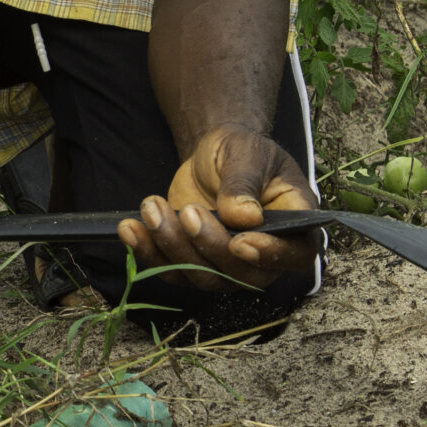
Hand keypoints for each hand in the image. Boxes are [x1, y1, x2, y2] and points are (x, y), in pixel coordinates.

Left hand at [117, 127, 319, 295]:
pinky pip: (173, 271)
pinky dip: (149, 252)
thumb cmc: (242, 150)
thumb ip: (244, 183)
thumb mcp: (247, 153)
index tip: (240, 242)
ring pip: (204, 276)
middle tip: (188, 211)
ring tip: (151, 207)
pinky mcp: (196, 263)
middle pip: (244, 274)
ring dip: (173, 246)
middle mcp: (266, 254)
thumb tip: (244, 216)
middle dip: (210, 246)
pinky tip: (130, 228)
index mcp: (295, 226)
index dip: (270, 255)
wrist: (214, 155)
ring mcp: (229, 265)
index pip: (295, 255)